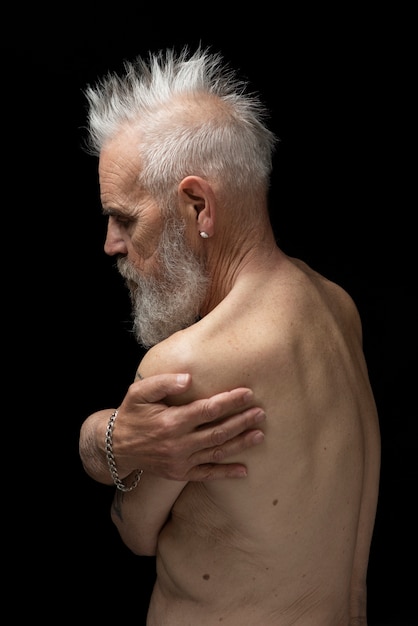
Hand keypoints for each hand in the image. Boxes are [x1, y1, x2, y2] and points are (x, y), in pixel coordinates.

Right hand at [112, 373, 265, 480]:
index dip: (230, 401)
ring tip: (260, 435)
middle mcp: (178, 443)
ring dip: (241, 444)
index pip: (208, 410)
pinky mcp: (180, 473)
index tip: (248, 393)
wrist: (116, 447)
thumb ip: (164, 382)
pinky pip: (207, 474)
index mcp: (171, 421)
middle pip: (218, 431)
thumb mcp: (140, 392)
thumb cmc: (131, 413)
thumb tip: (190, 378)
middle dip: (242, 421)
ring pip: (217, 452)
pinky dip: (226, 472)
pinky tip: (244, 470)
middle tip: (261, 412)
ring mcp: (180, 461)